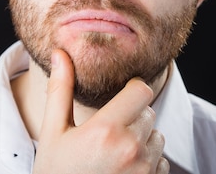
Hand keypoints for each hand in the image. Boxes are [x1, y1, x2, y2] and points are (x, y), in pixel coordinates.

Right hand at [32, 49, 168, 173]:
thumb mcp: (53, 133)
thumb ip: (60, 90)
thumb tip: (60, 54)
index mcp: (106, 130)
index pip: (141, 90)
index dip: (132, 89)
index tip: (121, 96)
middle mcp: (130, 149)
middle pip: (149, 112)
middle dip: (133, 116)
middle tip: (108, 132)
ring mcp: (144, 171)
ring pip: (157, 137)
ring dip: (143, 140)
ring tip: (114, 154)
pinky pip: (162, 163)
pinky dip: (148, 163)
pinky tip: (122, 171)